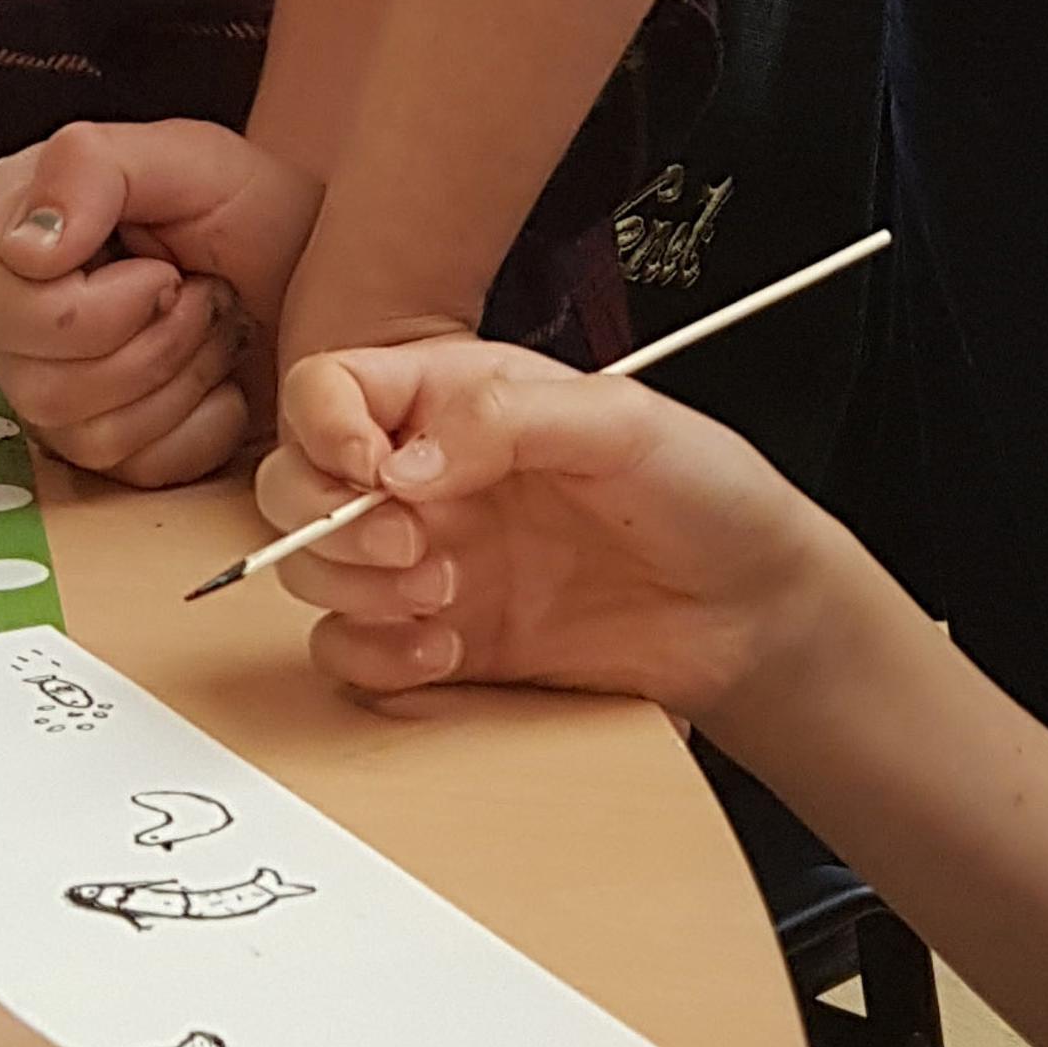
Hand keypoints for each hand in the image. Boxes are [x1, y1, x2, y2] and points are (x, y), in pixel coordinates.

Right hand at [0, 119, 320, 490]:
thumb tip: (25, 248)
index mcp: (11, 227)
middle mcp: (13, 314)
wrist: (316, 278)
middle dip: (153, 344)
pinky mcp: (99, 445)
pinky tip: (219, 377)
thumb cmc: (253, 211)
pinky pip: (134, 469)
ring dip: (183, 376)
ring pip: (85, 435)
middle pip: (39, 385)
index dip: (98, 305)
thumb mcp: (189, 158)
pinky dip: (200, 424)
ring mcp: (49, 385)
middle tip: (199, 293)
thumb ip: (91, 169)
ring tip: (214, 322)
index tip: (164, 267)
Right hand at [265, 337, 844, 735]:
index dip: (326, 426)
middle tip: (412, 544)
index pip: (334, 389)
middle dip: (327, 520)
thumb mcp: (625, 423)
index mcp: (462, 399)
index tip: (373, 468)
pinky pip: (352, 654)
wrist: (752, 613)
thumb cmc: (706, 492)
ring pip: (312, 572)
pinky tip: (445, 650)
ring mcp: (431, 563)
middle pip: (295, 482)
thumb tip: (406, 459)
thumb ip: (509, 419)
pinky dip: (373, 657)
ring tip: (444, 596)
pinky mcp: (441, 643)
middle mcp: (431, 478)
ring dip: (352, 590)